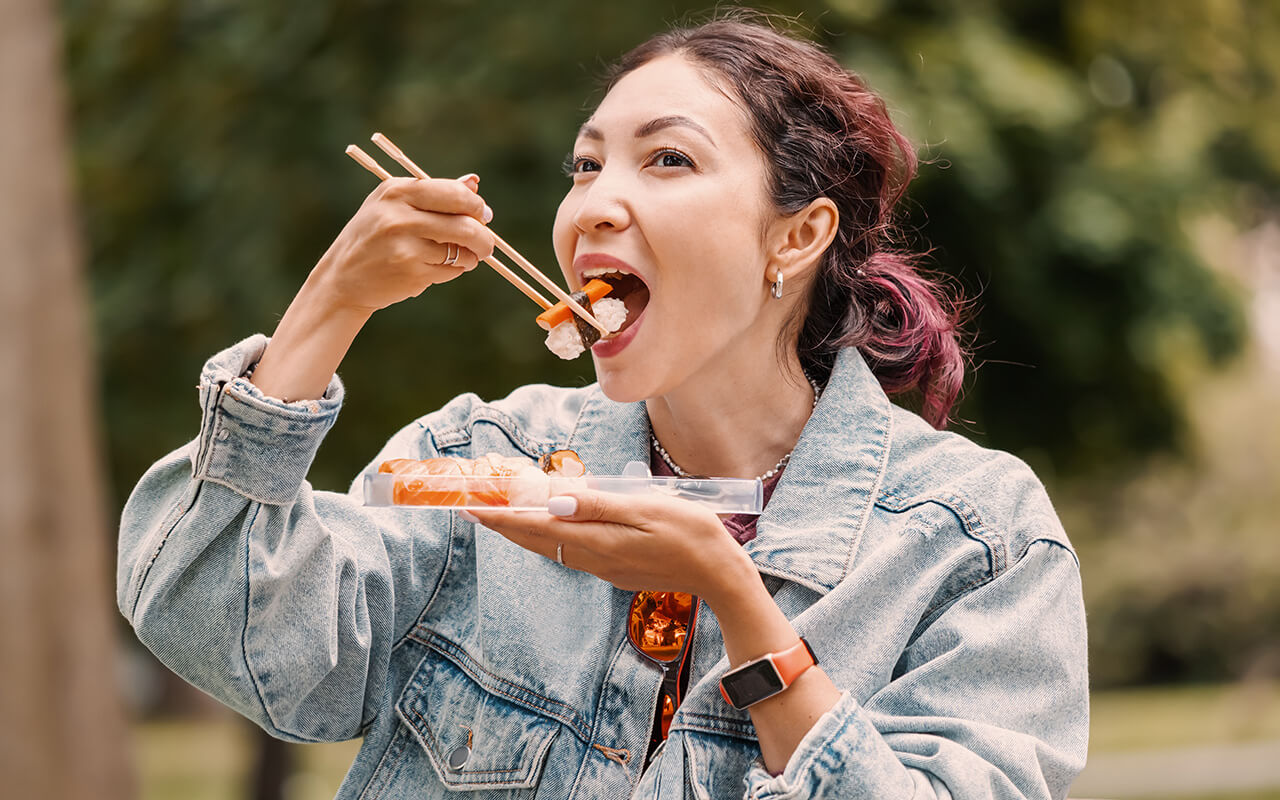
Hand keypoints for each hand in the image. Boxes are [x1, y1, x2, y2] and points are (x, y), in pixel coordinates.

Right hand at [249, 175, 494, 401]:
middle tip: (487, 245)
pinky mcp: (410, 272)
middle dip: (484, 238)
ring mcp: (405, 246)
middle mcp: (399, 216)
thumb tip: (474, 183)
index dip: (476, 206)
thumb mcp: (394, 206)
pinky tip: (439, 269)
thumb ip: (434, 194)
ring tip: (465, 258)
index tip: (483, 215)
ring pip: (461, 251)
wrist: (342, 278)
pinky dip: (454, 271)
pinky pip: (450, 270)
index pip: (454, 194)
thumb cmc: (374, 237)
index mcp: (397, 191)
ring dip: (471, 257)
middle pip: (465, 224)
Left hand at [464, 490, 756, 602]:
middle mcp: (594, 558)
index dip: (502, 516)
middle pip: (537, 542)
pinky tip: (550, 527)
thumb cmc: (690, 534)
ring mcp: (604, 568)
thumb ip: (597, 504)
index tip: (472, 507)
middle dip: (505, 525)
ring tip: (504, 515)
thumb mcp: (647, 508)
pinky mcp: (616, 570)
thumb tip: (551, 502)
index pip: (537, 526)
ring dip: (525, 533)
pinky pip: (570, 553)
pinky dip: (550, 538)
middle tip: (476, 509)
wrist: (719, 574)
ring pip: (552, 549)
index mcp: (598, 541)